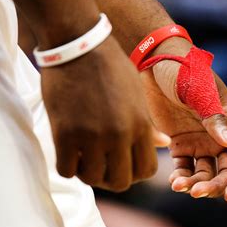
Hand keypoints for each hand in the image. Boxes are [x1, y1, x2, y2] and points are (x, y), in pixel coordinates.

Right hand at [41, 36, 169, 190]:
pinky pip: (66, 170)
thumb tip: (163, 144)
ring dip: (88, 173)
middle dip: (113, 178)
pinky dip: (68, 166)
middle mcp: (119, 134)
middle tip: (103, 165)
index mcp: (140, 124)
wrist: (78, 44)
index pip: (146, 171)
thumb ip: (148, 123)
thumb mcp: (136, 93)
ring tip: (84, 158)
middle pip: (121, 182)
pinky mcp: (64, 133)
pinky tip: (69, 153)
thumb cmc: (110, 66)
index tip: (125, 164)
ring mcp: (91, 136)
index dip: (136, 173)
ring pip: (92, 179)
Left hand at [140, 38, 226, 201]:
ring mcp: (200, 141)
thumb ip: (214, 118)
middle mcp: (219, 136)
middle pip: (225, 172)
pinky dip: (181, 176)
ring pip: (205, 173)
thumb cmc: (184, 71)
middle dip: (214, 186)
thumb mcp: (199, 92)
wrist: (155, 63)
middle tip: (195, 192)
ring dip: (195, 184)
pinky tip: (173, 180)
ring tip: (177, 185)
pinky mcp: (180, 143)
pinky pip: (184, 167)